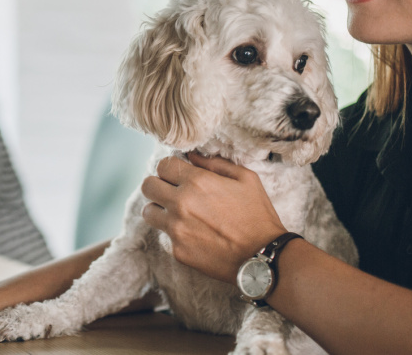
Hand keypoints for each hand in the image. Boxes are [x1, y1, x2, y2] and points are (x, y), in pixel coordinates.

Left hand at [140, 152, 285, 282]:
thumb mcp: (246, 179)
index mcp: (197, 182)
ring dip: (159, 209)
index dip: (171, 168)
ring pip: (148, 212)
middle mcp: (181, 204)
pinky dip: (175, 233)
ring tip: (176, 213)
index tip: (179, 175)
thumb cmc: (258, 215)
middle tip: (172, 192)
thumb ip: (215, 163)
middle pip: (148, 186)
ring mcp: (177, 229)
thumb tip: (193, 156)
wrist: (264, 255)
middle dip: (159, 185)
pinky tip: (194, 234)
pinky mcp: (178, 251)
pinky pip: (165, 236)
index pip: (163, 165)